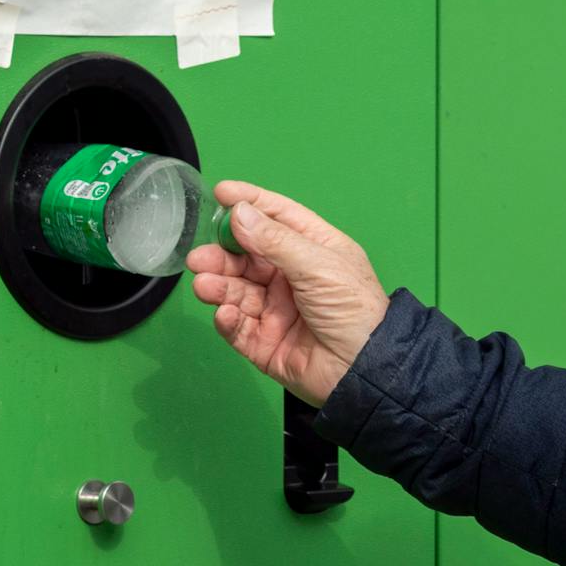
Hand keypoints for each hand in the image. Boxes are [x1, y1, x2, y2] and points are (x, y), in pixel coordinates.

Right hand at [186, 181, 389, 407]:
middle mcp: (292, 277)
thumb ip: (275, 240)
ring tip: (205, 285)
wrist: (365, 372)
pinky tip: (226, 314)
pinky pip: (237, 327)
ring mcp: (277, 310)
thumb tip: (240, 213)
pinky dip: (227, 319)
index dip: (250, 204)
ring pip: (236, 291)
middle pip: (247, 257)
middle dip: (222, 254)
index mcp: (313, 250)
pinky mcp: (265, 343)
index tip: (221, 193)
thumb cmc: (356, 312)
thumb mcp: (318, 265)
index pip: (277, 218)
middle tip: (200, 256)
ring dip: (217, 286)